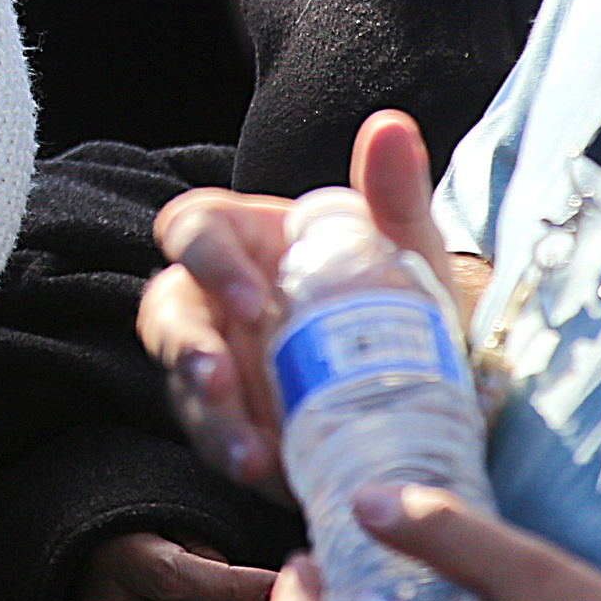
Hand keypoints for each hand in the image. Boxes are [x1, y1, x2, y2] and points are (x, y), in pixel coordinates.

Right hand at [141, 109, 444, 497]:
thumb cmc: (402, 296)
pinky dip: (237, 455)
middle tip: (221, 383)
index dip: (206, 260)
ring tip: (249, 456)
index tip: (252, 301)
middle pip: (167, 314)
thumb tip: (391, 126)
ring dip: (207, 418)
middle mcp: (216, 301)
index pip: (192, 230)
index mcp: (244, 242)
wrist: (433, 377)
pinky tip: (270, 474)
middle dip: (186, 350)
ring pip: (181, 385)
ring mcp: (220, 367)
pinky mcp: (235, 424)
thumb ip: (394, 192)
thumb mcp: (405, 250)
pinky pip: (215, 438)